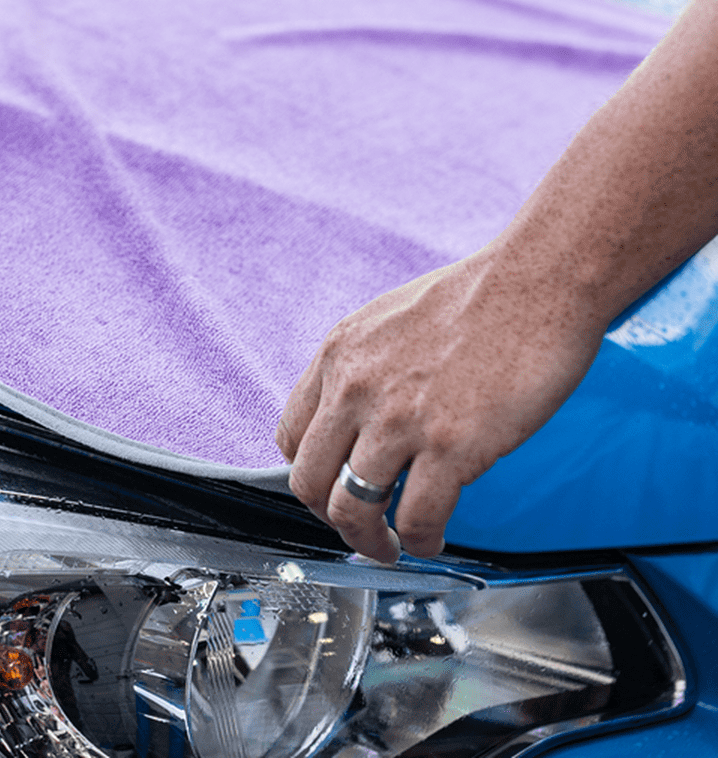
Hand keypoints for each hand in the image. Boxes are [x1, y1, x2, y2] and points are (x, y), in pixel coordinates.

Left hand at [275, 247, 605, 562]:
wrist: (535, 282)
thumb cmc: (480, 297)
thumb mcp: (388, 321)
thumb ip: (365, 368)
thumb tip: (360, 414)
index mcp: (339, 355)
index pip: (292, 435)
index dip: (310, 474)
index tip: (330, 489)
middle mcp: (356, 388)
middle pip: (309, 481)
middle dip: (329, 518)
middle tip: (357, 530)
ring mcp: (399, 419)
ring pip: (353, 509)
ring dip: (371, 541)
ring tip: (392, 545)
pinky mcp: (450, 445)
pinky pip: (418, 517)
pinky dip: (422, 541)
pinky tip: (433, 537)